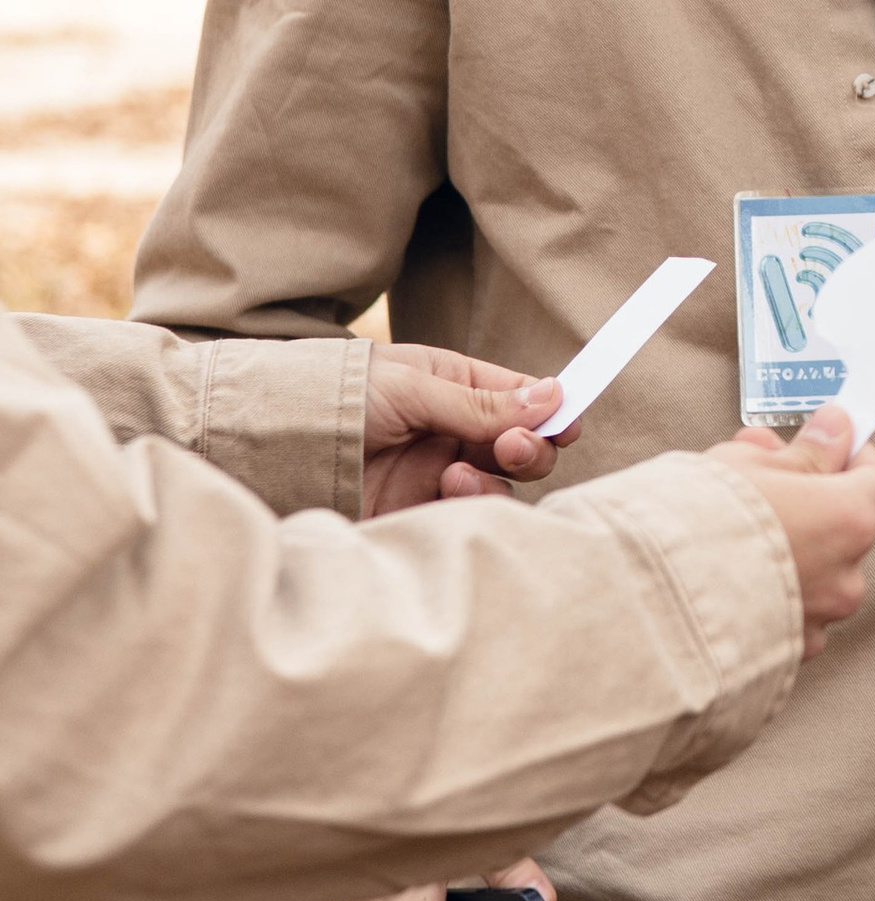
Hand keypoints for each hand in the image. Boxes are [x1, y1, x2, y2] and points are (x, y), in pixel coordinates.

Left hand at [363, 343, 571, 516]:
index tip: (567, 427)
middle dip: (531, 448)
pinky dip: (469, 504)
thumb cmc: (343, 395)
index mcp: (457, 386)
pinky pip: (466, 514)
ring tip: (456, 474)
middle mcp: (455, 431)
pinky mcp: (418, 510)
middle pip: (523, 445)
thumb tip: (555, 395)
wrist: (279, 447)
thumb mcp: (412, 387)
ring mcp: (437, 472)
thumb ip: (482, 403)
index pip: (522, 398)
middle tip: (512, 447)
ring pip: (501, 484)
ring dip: (495, 480)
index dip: (552, 411)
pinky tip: (445, 488)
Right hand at [707, 405, 874, 656]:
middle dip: (808, 500)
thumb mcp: (749, 466)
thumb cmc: (693, 524)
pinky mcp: (782, 658)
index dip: (853, 457)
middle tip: (756, 474)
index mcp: (848, 522)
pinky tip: (722, 575)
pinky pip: (787, 614)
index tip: (824, 443)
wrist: (639, 604)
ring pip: (814, 574)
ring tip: (726, 526)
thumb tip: (836, 429)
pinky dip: (766, 593)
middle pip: (844, 529)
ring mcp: (815, 624)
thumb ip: (805, 452)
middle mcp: (844, 579)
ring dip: (787, 548)